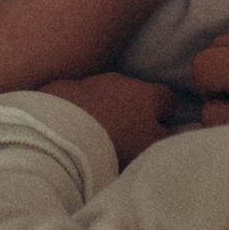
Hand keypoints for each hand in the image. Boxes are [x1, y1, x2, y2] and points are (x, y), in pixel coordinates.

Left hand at [42, 72, 177, 164]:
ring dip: (102, 108)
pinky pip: (74, 98)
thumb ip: (166, 138)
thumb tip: (170, 131)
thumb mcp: (152, 149)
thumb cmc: (117, 146)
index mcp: (146, 94)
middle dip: (132, 111)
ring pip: (102, 93)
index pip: (167, 99)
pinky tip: (69, 128)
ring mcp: (87, 81)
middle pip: (133, 93)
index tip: (157, 133)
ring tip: (95, 134)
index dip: (166, 117)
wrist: (63, 137)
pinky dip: (75, 109)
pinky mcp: (59, 88)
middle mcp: (118, 80)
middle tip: (125, 137)